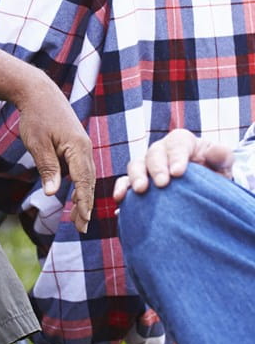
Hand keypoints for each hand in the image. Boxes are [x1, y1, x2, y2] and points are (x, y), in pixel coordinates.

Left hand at [16, 77, 94, 232]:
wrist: (39, 93)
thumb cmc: (36, 117)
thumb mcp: (37, 143)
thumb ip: (48, 168)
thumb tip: (53, 193)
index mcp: (78, 148)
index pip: (83, 181)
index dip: (83, 202)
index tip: (82, 221)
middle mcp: (85, 148)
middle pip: (88, 182)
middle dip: (86, 205)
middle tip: (81, 228)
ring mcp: (82, 146)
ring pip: (87, 176)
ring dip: (84, 196)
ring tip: (80, 217)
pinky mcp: (77, 145)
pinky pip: (82, 169)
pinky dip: (81, 184)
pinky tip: (77, 196)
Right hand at [113, 128, 234, 202]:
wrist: (204, 186)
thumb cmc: (214, 170)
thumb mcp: (222, 162)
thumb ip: (221, 156)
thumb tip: (215, 153)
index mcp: (180, 142)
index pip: (176, 145)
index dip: (176, 157)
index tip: (178, 173)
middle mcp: (160, 151)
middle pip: (153, 154)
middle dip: (156, 168)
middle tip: (162, 183)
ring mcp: (147, 165)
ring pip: (135, 166)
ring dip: (135, 177)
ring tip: (140, 190)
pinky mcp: (138, 181)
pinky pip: (125, 182)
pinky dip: (121, 189)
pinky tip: (120, 201)